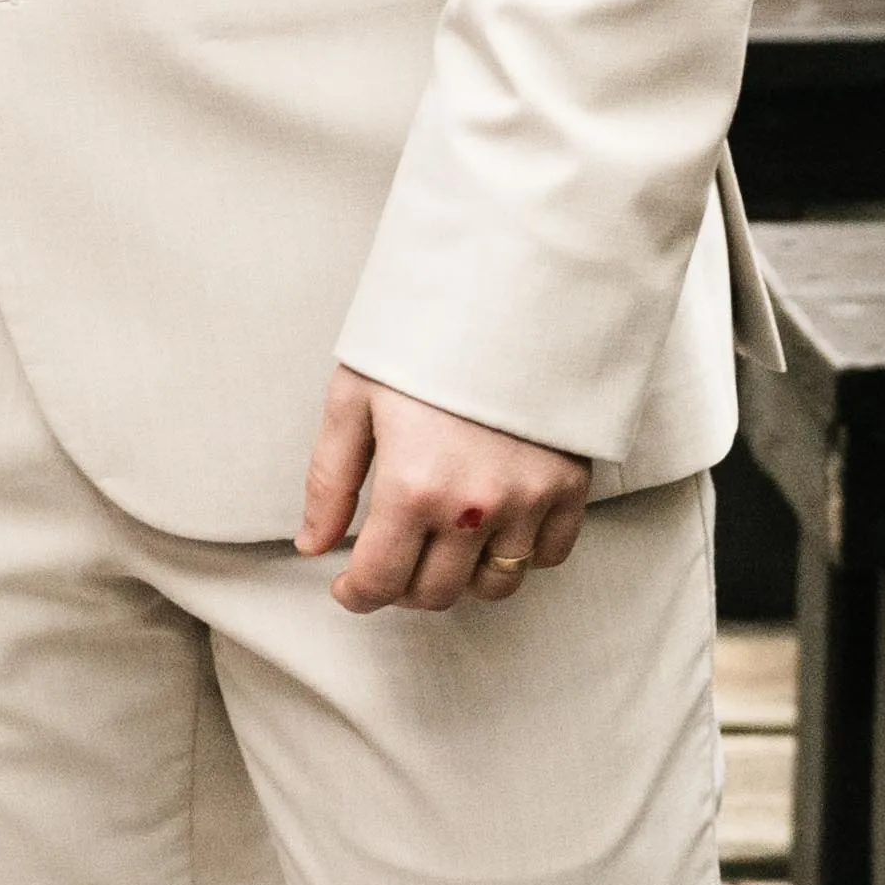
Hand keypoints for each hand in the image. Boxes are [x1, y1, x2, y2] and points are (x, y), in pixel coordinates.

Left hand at [301, 366, 593, 613]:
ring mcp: (529, 500)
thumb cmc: (422, 337)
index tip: (349, 586)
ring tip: (441, 544)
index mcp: (412, 486)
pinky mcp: (571, 485)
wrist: (509, 288)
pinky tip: (494, 527)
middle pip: (436, 593)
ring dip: (461, 577)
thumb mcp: (355, 398)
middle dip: (403, 586)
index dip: (357, 595)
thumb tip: (314, 545)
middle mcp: (474, 506)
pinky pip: (549, 555)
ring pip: (496, 585)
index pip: (381, 581)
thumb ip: (330, 480)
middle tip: (391, 558)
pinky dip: (520, 555)